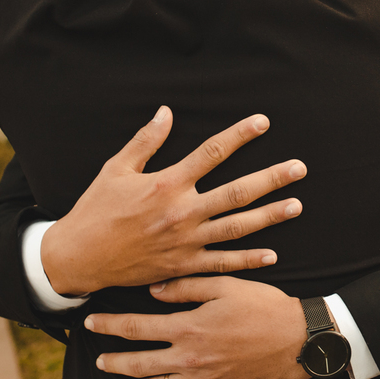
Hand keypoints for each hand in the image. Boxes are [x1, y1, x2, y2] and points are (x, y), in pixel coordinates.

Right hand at [40, 106, 305, 294]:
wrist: (79, 257)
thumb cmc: (96, 209)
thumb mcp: (116, 168)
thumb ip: (146, 141)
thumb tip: (166, 111)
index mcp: (167, 183)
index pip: (212, 152)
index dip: (240, 135)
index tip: (263, 122)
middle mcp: (182, 212)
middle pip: (236, 192)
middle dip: (271, 178)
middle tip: (300, 168)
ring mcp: (185, 242)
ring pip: (237, 228)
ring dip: (269, 217)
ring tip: (297, 205)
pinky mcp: (183, 267)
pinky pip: (222, 264)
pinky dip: (248, 259)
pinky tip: (273, 254)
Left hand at [86, 276, 310, 378]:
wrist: (298, 340)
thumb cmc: (264, 308)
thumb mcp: (226, 286)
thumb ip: (187, 287)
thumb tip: (154, 290)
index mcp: (190, 327)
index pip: (138, 327)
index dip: (111, 326)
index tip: (91, 323)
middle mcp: (191, 358)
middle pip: (140, 363)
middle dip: (114, 360)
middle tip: (98, 358)